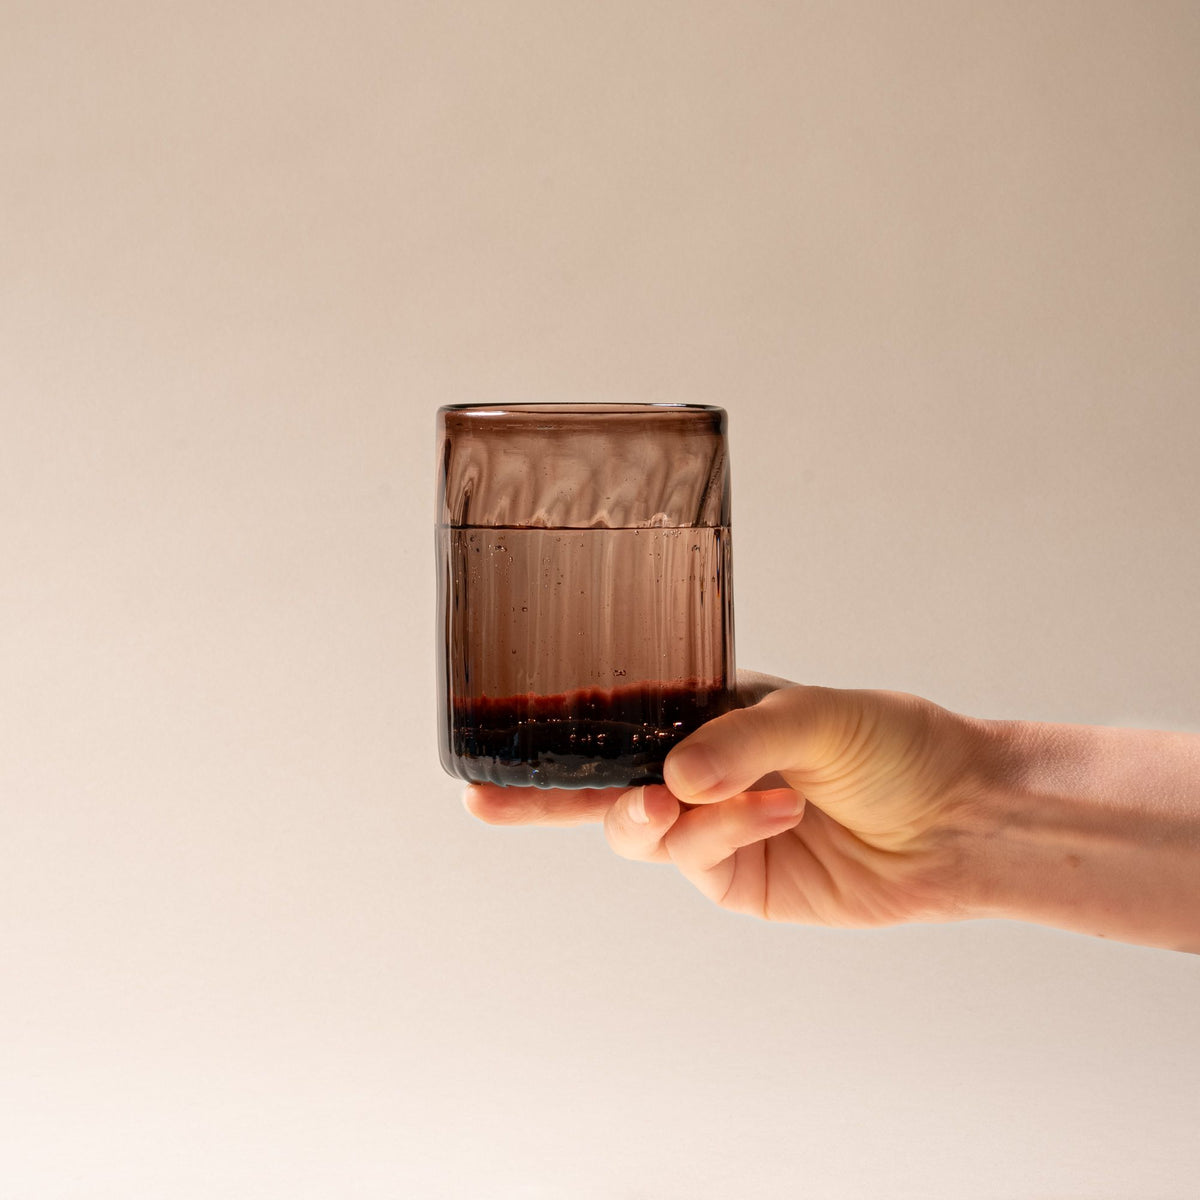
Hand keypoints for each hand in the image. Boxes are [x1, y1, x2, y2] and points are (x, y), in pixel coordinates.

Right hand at [465, 672, 987, 925]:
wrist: (957, 815)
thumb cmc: (892, 741)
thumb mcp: (819, 713)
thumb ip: (742, 738)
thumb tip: (672, 778)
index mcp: (700, 715)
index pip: (609, 727)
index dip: (546, 746)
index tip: (481, 768)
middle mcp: (694, 771)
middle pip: (603, 792)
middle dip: (572, 802)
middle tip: (631, 804)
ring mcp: (711, 830)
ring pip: (650, 833)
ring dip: (686, 819)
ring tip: (760, 802)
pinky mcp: (739, 880)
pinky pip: (702, 860)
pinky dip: (727, 835)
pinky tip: (781, 812)